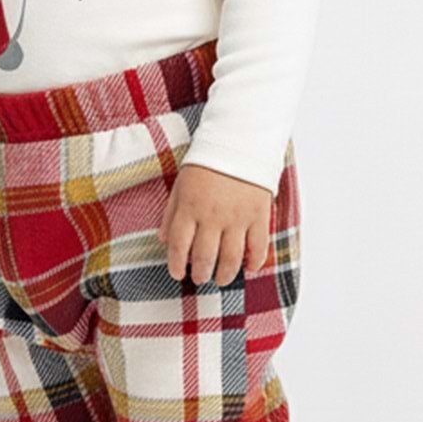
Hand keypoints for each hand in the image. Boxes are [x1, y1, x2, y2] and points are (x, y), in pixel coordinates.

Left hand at [158, 160, 273, 284]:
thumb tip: (163, 240)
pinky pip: (258, 247)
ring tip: (222, 279)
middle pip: (205, 257)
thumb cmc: (207, 164)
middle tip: (200, 279)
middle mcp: (212, 216)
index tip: (177, 274)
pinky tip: (249, 268)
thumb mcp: (181, 184)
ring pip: (230, 258)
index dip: (176, 265)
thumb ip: (171, 213)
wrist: (240, 142)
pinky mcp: (258, 215)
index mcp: (190, 207)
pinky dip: (253, 262)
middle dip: (201, 274)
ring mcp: (237, 218)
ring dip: (225, 275)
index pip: (179, 246)